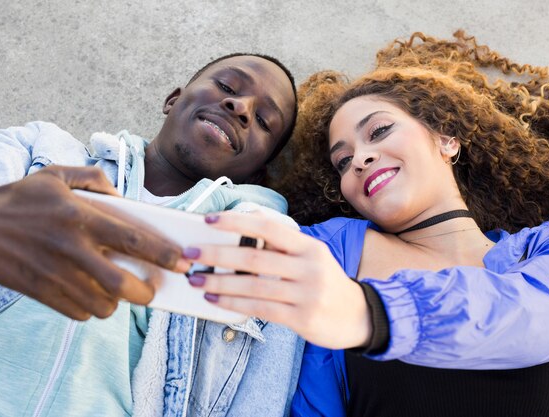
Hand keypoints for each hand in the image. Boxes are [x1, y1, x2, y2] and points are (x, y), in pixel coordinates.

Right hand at [0, 165, 189, 319]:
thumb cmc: (22, 198)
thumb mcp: (58, 175)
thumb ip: (96, 180)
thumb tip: (123, 199)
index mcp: (81, 217)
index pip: (133, 239)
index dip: (163, 254)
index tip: (183, 263)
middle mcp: (72, 249)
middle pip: (122, 285)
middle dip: (145, 293)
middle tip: (151, 289)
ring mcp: (55, 275)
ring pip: (102, 306)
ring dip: (117, 303)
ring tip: (118, 291)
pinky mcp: (41, 292)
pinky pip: (78, 313)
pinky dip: (91, 309)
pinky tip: (90, 294)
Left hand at [183, 211, 372, 349]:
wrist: (358, 316)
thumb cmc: (325, 282)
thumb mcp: (311, 256)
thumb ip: (282, 245)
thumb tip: (246, 227)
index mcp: (309, 246)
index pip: (268, 228)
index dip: (236, 222)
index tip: (208, 220)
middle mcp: (309, 266)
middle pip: (255, 258)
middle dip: (217, 254)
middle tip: (189, 253)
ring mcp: (307, 294)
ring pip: (254, 286)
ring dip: (219, 283)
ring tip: (196, 280)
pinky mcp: (302, 318)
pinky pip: (260, 309)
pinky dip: (234, 304)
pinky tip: (215, 300)